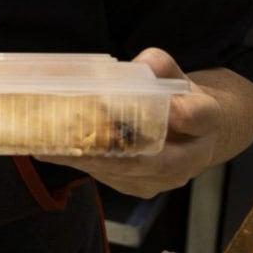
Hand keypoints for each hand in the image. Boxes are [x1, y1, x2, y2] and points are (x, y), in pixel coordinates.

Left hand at [38, 49, 224, 197]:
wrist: (193, 134)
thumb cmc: (180, 99)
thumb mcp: (176, 75)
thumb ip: (160, 65)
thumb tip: (141, 65)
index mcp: (206, 121)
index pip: (195, 116)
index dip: (174, 112)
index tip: (144, 103)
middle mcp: (189, 158)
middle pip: (149, 158)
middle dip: (104, 149)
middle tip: (65, 137)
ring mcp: (164, 179)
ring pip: (122, 171)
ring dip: (84, 157)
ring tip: (46, 142)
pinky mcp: (139, 187)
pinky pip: (110, 177)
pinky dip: (82, 162)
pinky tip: (53, 148)